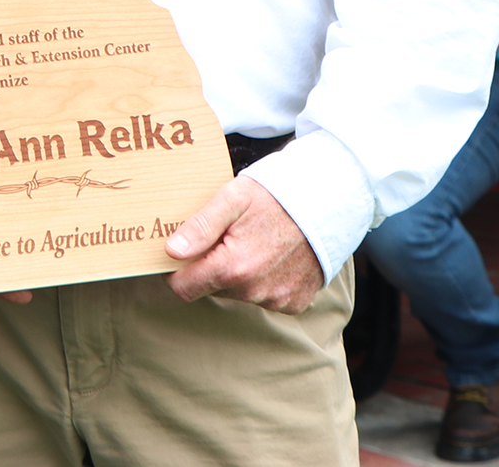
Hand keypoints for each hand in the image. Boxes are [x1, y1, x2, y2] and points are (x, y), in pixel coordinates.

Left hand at [163, 175, 324, 311]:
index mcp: (232, 267)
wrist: (328, 201)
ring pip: (239, 293)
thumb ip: (200, 227)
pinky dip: (264, 280)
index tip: (184, 252)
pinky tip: (274, 255)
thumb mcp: (232, 199)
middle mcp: (254, 291)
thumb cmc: (276, 195)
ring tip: (254, 241)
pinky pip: (266, 297)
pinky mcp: (294, 302)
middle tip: (227, 237)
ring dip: (239, 274)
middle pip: (212, 289)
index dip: (178, 270)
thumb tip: (171, 251)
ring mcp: (276, 299)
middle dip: (212, 267)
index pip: (183, 288)